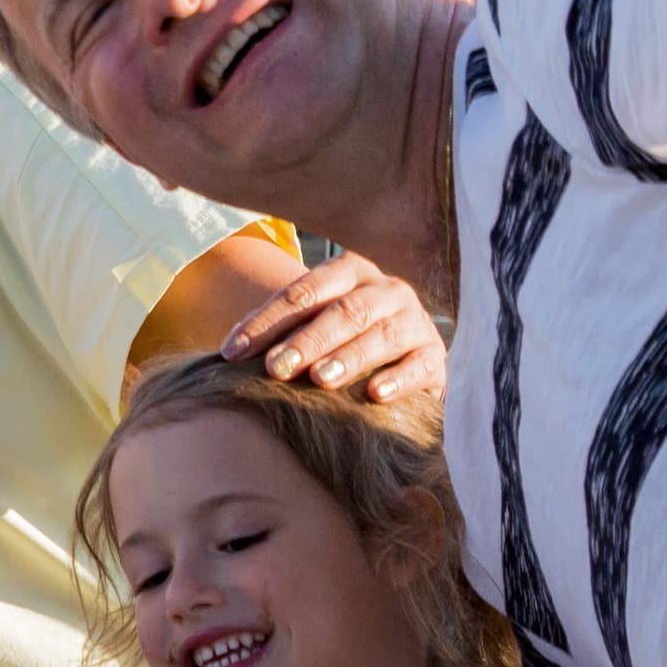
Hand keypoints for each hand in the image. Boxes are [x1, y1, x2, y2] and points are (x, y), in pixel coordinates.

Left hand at [222, 251, 444, 403]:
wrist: (402, 361)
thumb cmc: (339, 341)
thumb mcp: (309, 325)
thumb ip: (276, 330)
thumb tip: (230, 351)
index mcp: (351, 272)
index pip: (305, 291)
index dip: (267, 321)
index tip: (234, 352)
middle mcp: (388, 290)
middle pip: (345, 311)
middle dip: (308, 340)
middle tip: (277, 367)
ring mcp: (416, 322)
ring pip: (382, 334)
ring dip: (349, 357)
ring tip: (321, 378)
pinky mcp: (436, 357)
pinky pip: (419, 365)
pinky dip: (398, 379)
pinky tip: (374, 394)